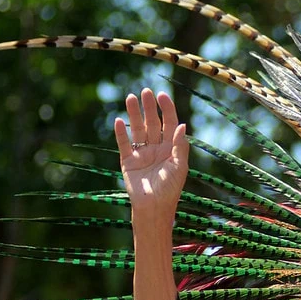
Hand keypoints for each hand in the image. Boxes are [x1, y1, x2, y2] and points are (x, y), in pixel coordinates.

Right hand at [114, 88, 188, 215]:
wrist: (154, 208)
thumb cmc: (171, 189)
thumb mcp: (180, 167)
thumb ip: (180, 145)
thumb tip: (182, 124)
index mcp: (171, 148)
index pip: (169, 124)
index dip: (166, 109)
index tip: (162, 95)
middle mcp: (156, 148)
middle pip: (153, 123)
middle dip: (149, 108)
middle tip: (145, 91)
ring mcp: (142, 154)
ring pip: (137, 129)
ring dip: (134, 114)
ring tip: (131, 98)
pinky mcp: (128, 162)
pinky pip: (124, 144)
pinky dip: (121, 133)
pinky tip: (118, 120)